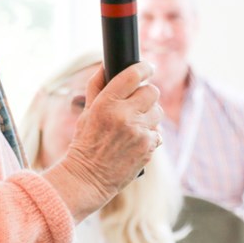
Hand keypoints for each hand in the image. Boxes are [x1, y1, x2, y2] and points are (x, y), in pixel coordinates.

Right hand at [43, 61, 162, 222]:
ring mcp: (138, 132)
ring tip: (134, 124)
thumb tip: (105, 65)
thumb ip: (97, 86)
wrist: (88, 177)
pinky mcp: (148, 148)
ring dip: (149, 115)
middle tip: (138, 101)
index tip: (148, 67)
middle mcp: (124, 115)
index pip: (133, 75)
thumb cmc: (85, 142)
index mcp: (107, 103)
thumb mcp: (87, 112)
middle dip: (146, 94)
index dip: (144, 68)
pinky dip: (149, 135)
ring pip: (157, 111)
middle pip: (152, 91)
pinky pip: (158, 133)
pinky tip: (135, 140)